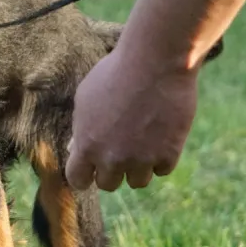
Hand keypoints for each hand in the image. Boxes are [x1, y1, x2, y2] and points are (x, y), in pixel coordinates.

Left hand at [65, 45, 198, 192]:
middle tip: (120, 148)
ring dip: (138, 166)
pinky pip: (162, 169)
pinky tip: (161, 135)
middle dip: (112, 169)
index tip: (92, 167)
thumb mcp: (86, 98)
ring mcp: (142, 159)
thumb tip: (77, 148)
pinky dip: (162, 156)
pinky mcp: (169, 154)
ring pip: (137, 181)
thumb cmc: (116, 73)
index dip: (85, 174)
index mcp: (87, 145)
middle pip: (108, 184)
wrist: (155, 62)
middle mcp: (112, 158)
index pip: (78, 180)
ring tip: (142, 141)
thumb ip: (82, 128)